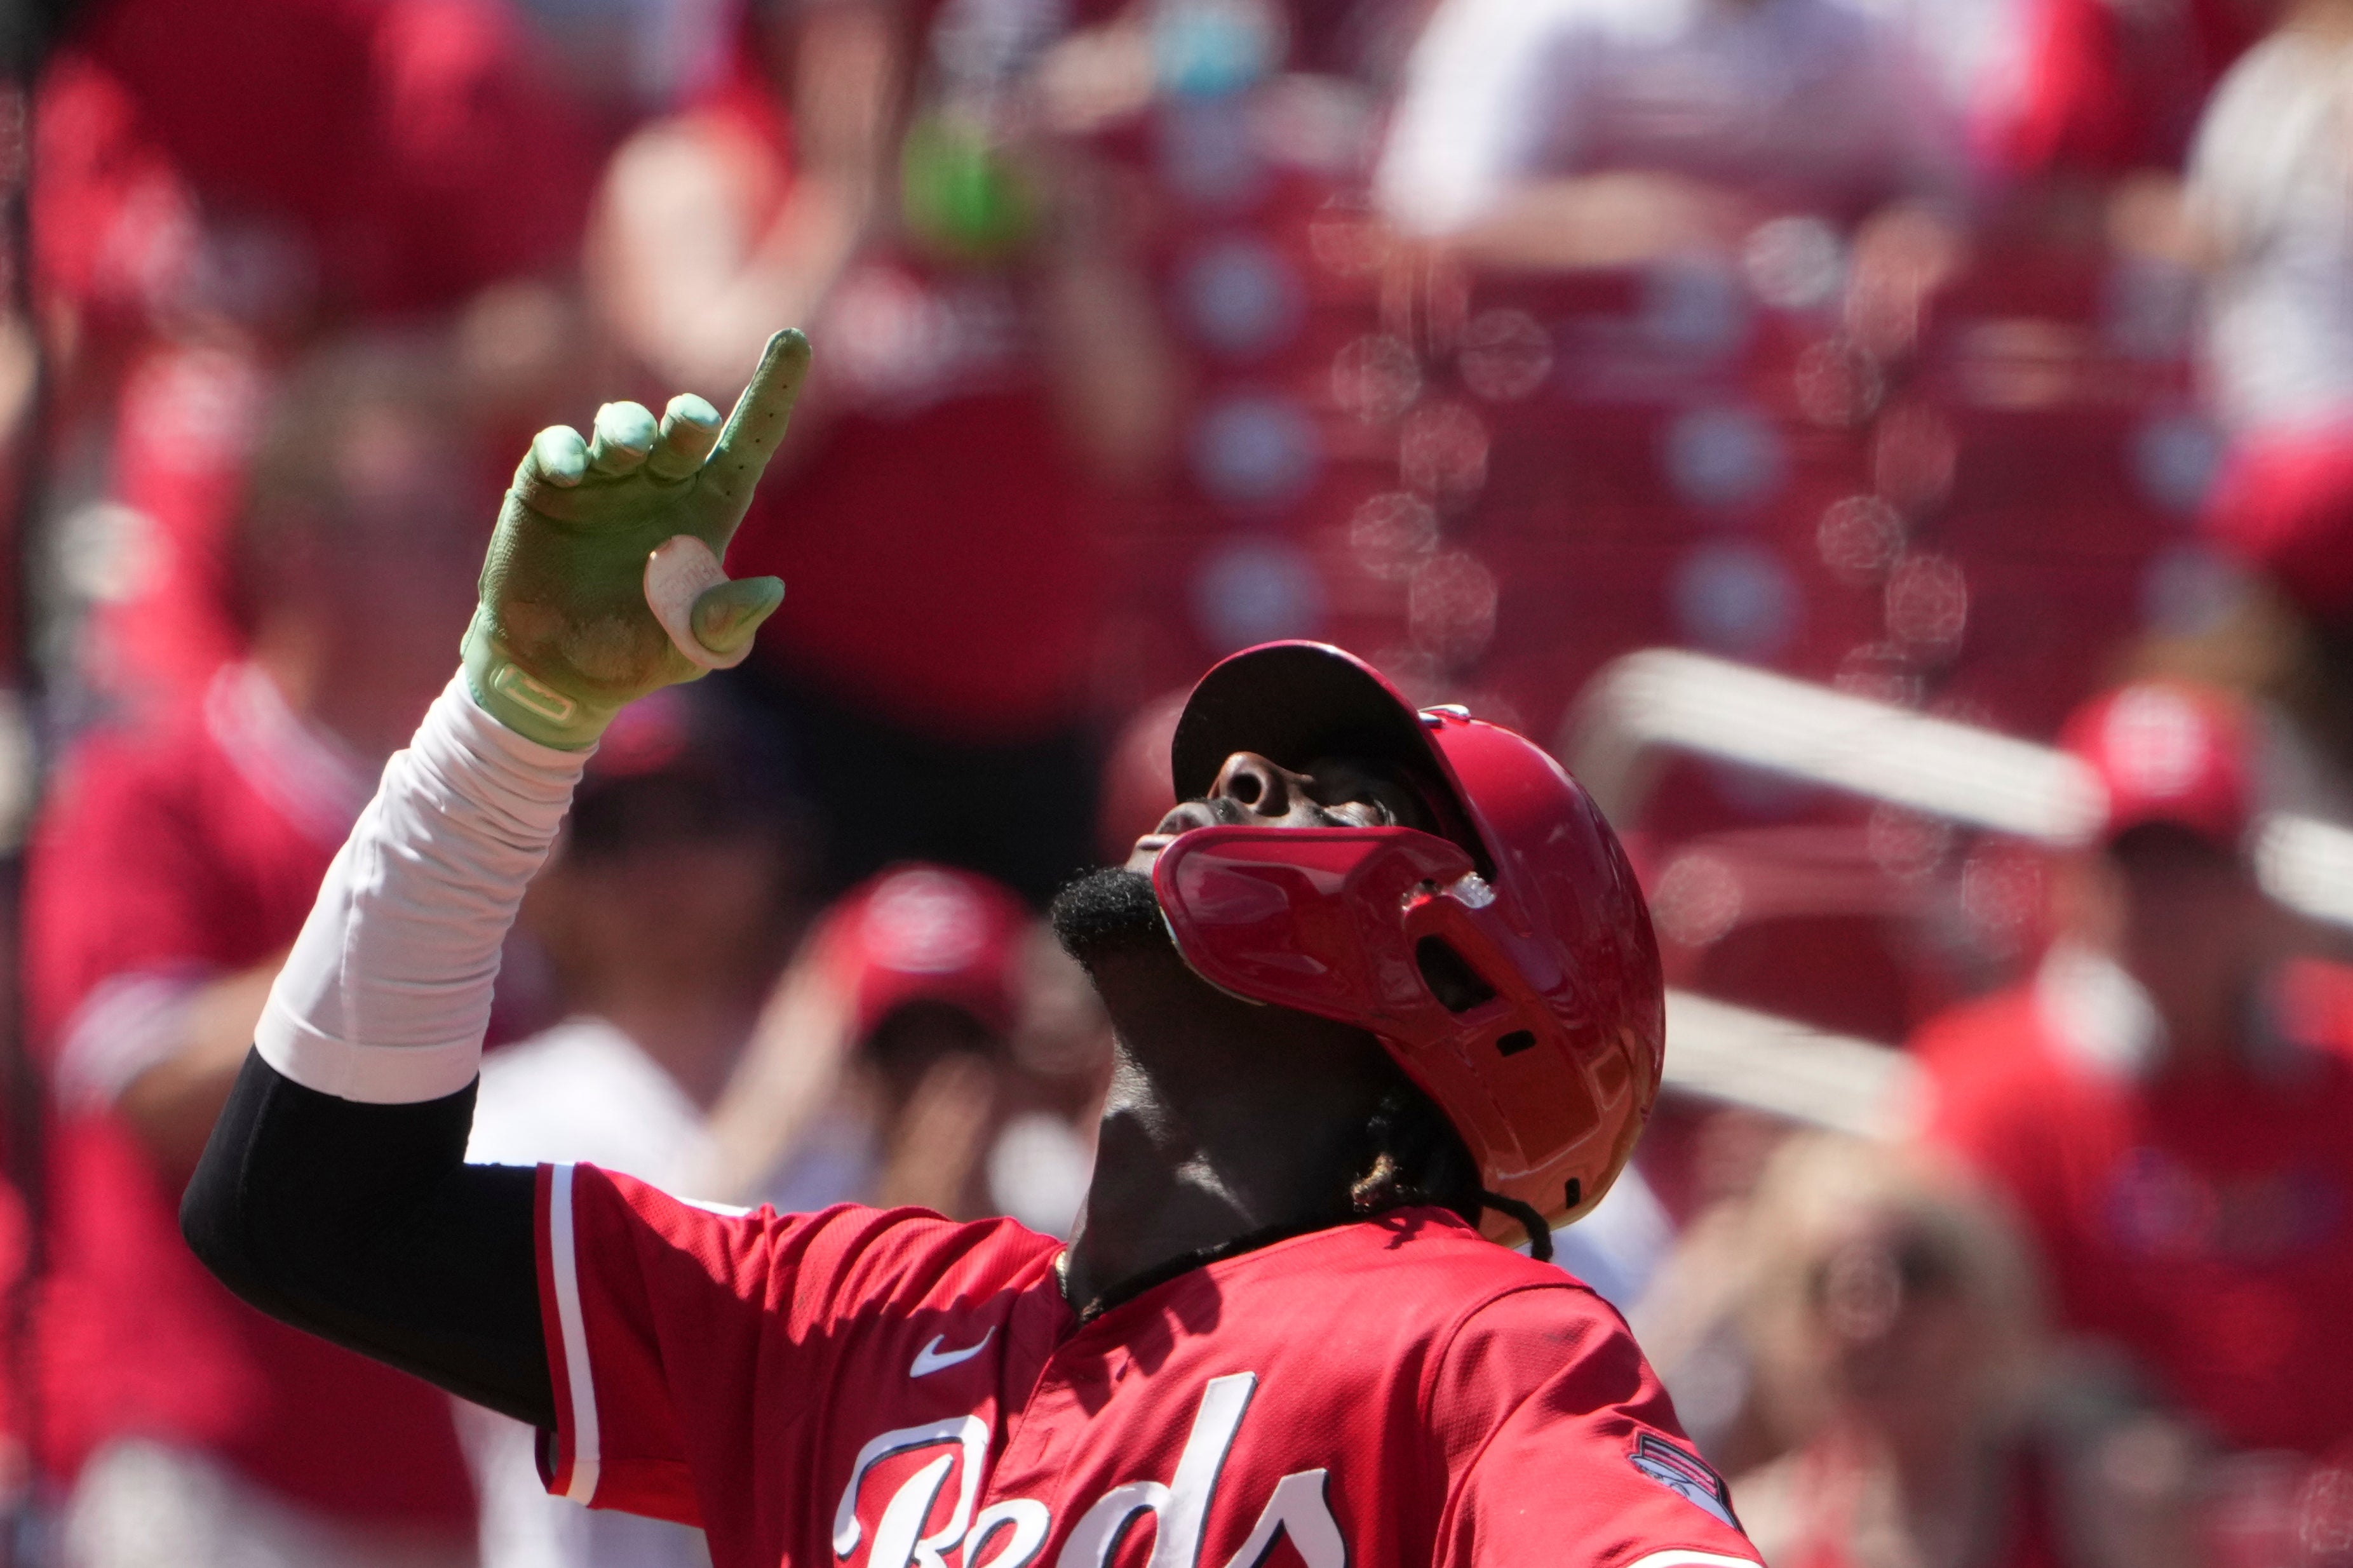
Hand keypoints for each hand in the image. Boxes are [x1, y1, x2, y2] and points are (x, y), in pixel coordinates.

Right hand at [462, 329, 810, 746]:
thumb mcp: (692, 649)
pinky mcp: (548, 486)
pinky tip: (570, 471)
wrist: (554, 672)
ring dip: (624, 427)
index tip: (796, 338)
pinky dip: (565, 449)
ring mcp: (605, 479)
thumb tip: (772, 590)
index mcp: (710, 509)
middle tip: (682, 430)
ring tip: (619, 455)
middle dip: (687, 416)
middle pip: (685, 423)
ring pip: (621, 422)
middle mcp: (662, 482)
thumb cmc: (635, 657)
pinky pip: (558, 446)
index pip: (750, 438)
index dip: (773, 389)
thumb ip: (728, 621)